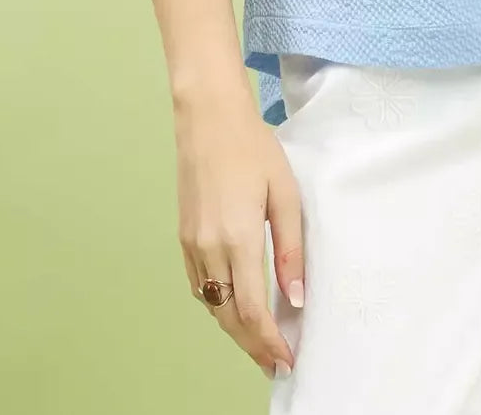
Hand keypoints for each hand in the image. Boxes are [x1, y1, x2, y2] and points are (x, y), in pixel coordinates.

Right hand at [174, 88, 304, 380]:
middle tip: (274, 361)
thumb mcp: (285, 194)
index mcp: (238, 240)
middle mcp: (209, 249)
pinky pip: (199, 285)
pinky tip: (234, 303)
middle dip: (252, 345)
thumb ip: (291, 249)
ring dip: (234, 328)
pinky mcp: (184, 236)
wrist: (209, 118)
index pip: (253, 311)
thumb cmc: (253, 148)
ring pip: (212, 304)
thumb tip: (296, 298)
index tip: (286, 360)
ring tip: (259, 340)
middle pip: (229, 316)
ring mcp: (192, 244)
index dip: (269, 343)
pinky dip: (217, 303)